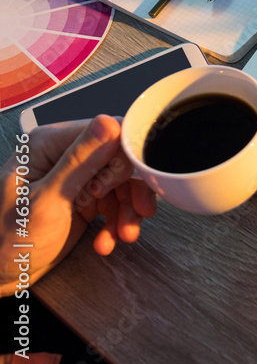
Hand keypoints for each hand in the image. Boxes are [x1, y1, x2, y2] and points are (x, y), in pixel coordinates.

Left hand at [1, 116, 156, 295]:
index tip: (134, 183)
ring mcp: (75, 177)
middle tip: (137, 213)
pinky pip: (114, 202)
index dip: (126, 159)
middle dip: (131, 190)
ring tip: (124, 234)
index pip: (108, 132)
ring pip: (122, 183)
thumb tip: (109, 122)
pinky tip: (108, 240)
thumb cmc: (7, 240)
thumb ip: (80, 161)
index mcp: (49, 144)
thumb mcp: (48, 201)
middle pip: (120, 159)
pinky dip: (117, 222)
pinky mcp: (83, 198)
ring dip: (127, 211)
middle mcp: (64, 155)